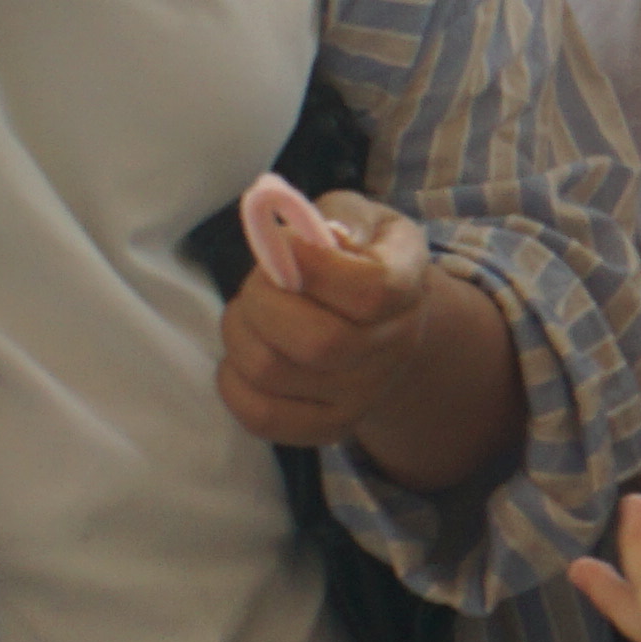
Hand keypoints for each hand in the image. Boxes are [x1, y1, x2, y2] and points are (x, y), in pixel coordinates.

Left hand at [217, 181, 460, 452]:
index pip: (371, 291)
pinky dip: (233, 383)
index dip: (314, 266)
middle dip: (262, 302)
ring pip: (274, 373)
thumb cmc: (364, 260)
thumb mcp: (365, 220)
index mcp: (407, 287)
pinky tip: (243, 357)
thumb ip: (340, 215)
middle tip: (257, 284)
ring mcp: (362, 395)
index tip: (282, 243)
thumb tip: (307, 235)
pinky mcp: (328, 426)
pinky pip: (262, 417)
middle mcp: (393, 349)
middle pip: (318, 342)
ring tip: (247, 316)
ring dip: (239, 334)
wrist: (387, 325)